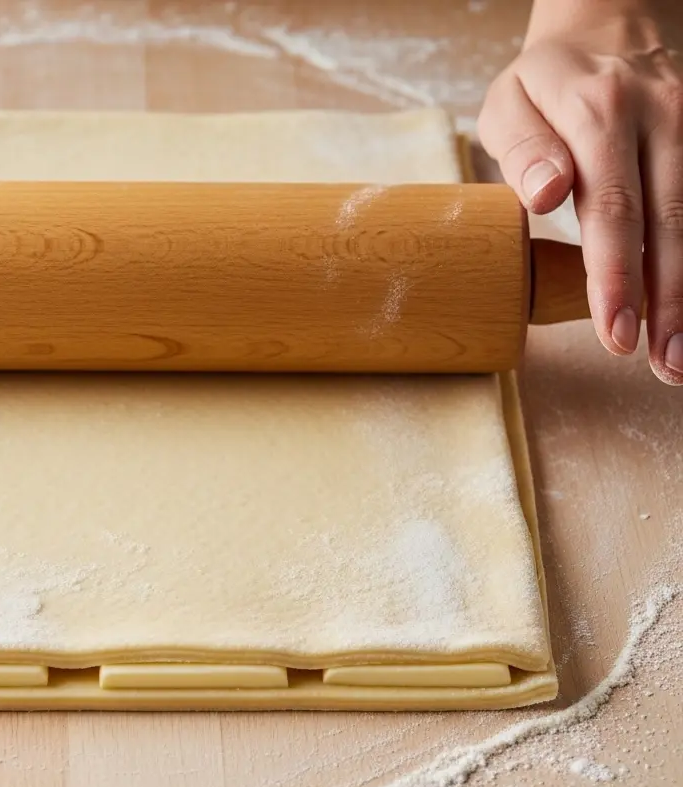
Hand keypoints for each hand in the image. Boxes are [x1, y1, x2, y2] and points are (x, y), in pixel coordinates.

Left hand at [478, 0, 682, 384]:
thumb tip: (546, 197)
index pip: (613, 207)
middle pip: (670, 222)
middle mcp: (662, 118)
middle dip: (667, 302)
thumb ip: (524, 151)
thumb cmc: (544, 82)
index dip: (617, 276)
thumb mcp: (510, 104)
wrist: (606, 25)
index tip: (616, 332)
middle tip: (661, 364)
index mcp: (601, 113)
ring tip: (678, 355)